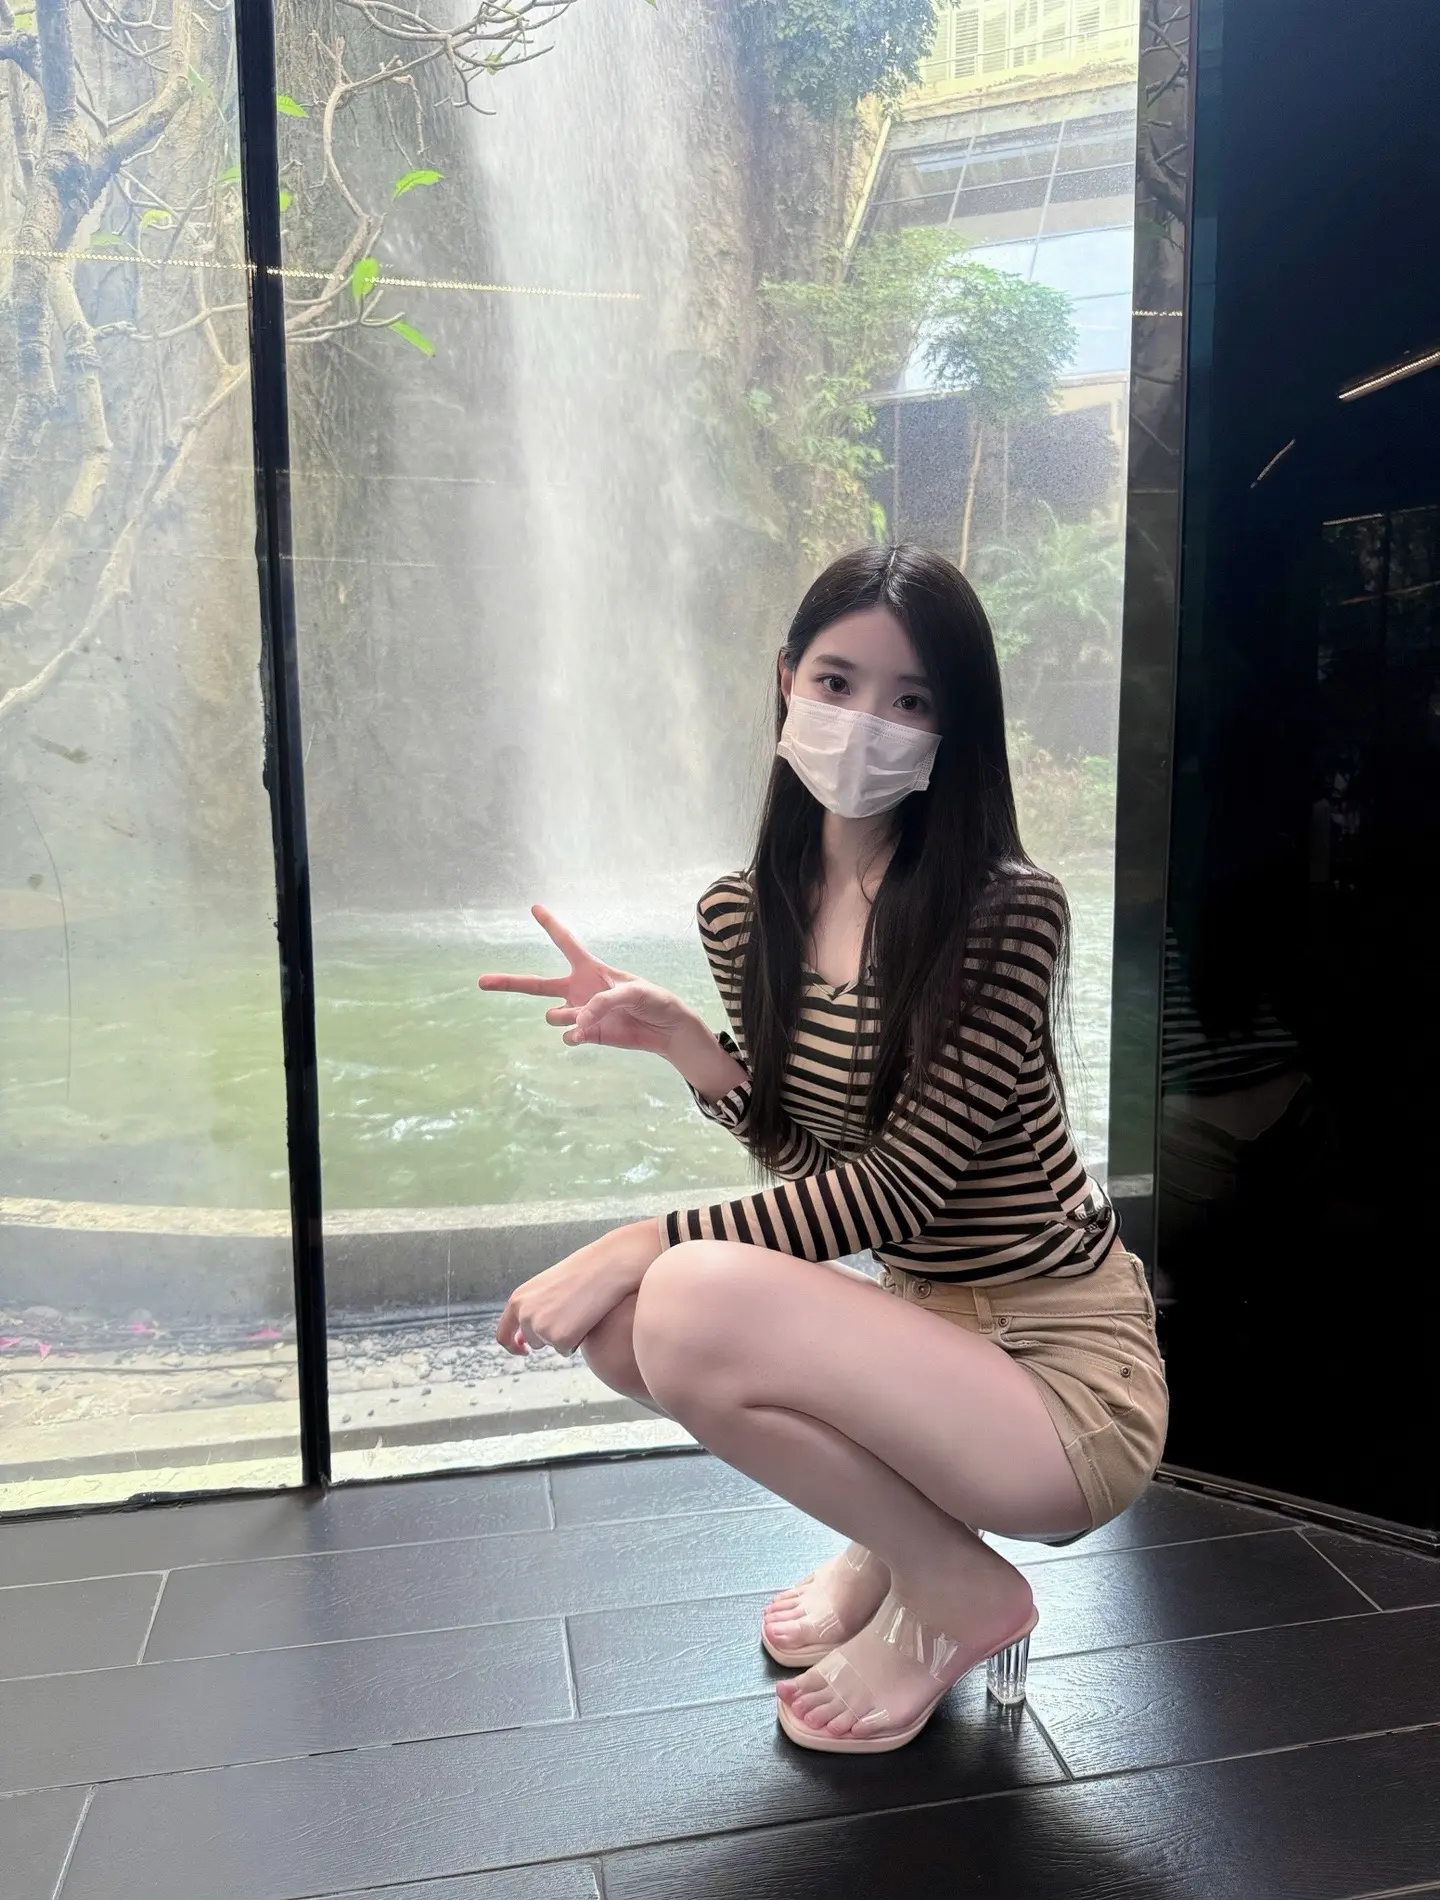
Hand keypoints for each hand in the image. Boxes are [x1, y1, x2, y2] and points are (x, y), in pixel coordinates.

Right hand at [478, 905, 697, 1055]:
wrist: (664, 1030)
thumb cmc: (653, 1000)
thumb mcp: (634, 991)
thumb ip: (603, 1002)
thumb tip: (577, 1022)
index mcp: (590, 969)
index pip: (565, 942)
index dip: (550, 925)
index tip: (534, 907)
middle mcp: (578, 989)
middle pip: (535, 985)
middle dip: (508, 982)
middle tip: (480, 981)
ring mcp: (579, 1012)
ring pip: (552, 1015)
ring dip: (565, 1017)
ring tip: (586, 1019)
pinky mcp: (586, 1034)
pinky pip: (567, 1034)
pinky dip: (574, 1035)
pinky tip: (585, 1034)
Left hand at [495, 1219, 664, 1356]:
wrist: (605, 1268)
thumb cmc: (580, 1273)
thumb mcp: (545, 1288)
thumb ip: (530, 1310)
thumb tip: (522, 1342)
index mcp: (518, 1299)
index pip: (503, 1334)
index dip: (512, 1346)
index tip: (523, 1350)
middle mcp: (524, 1316)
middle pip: (533, 1341)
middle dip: (550, 1334)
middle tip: (570, 1310)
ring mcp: (540, 1329)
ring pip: (550, 1345)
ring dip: (563, 1336)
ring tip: (578, 1311)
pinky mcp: (559, 1339)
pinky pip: (566, 1350)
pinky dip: (576, 1341)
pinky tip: (585, 1320)